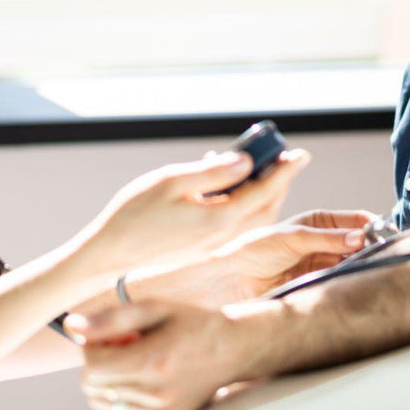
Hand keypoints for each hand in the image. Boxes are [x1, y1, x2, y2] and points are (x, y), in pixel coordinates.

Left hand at [66, 301, 248, 409]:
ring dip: (110, 381)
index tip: (111, 335)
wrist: (232, 350)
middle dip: (98, 364)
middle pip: (91, 387)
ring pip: (102, 402)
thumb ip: (109, 319)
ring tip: (136, 363)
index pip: (92, 366)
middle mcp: (156, 394)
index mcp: (152, 362)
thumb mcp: (153, 308)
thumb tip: (72, 326)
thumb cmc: (193, 323)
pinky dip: (125, 396)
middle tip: (124, 347)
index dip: (93, 347)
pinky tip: (146, 379)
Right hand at [78, 149, 311, 276]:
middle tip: (285, 160)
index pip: (264, 191)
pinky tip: (225, 188)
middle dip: (279, 183)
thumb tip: (245, 162)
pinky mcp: (202, 249)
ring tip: (256, 170)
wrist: (109, 255)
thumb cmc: (134, 215)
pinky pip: (235, 225)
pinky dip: (241, 205)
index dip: (284, 171)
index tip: (301, 154)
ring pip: (252, 219)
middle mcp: (223, 237)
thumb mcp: (172, 181)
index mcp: (220, 220)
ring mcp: (213, 246)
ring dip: (261, 195)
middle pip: (265, 208)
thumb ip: (212, 172)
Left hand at [208, 209, 377, 301]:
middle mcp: (325, 242)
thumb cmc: (254, 249)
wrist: (233, 279)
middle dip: (371, 248)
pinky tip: (353, 284)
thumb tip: (359, 237)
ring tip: (367, 270)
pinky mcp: (319, 285)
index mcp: (319, 222)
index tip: (384, 234)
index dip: (372, 225)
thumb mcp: (293, 237)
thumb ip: (326, 238)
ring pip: (354, 264)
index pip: (356, 219)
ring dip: (361, 267)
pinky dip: (349, 283)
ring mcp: (323, 264)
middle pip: (360, 244)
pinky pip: (341, 283)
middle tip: (380, 256)